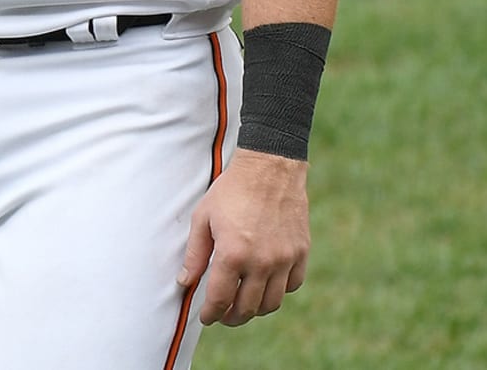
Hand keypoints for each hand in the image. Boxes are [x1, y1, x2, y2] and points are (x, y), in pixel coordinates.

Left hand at [178, 150, 312, 325]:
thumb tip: (185, 282)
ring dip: (255, 309)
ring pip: (272, 303)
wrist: (269, 169)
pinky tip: (265, 283)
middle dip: (232, 317)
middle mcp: (261, 262)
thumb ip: (194, 254)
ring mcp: (284, 259)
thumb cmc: (231, 191)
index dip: (210, 314)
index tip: (206, 318)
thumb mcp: (202, 218)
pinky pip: (292, 285)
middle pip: (248, 308)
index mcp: (232, 254)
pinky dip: (278, 290)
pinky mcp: (301, 252)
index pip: (220, 299)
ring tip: (243, 303)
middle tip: (223, 316)